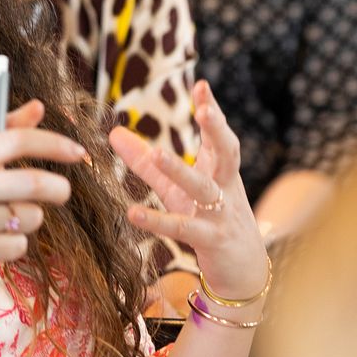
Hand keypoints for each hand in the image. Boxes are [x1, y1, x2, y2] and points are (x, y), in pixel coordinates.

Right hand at [0, 100, 88, 284]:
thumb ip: (3, 131)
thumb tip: (39, 106)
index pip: (17, 140)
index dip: (54, 144)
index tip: (78, 152)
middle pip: (33, 183)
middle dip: (58, 189)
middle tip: (62, 191)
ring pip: (30, 217)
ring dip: (28, 218)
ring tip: (3, 217)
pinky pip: (18, 245)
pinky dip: (13, 243)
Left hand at [111, 81, 267, 303]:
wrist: (244, 270)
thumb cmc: (209, 220)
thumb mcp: (176, 189)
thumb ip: (145, 162)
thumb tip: (112, 133)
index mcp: (219, 170)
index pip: (218, 136)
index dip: (211, 111)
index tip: (202, 86)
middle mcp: (224, 187)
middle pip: (226, 153)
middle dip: (217, 130)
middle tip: (205, 110)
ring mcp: (219, 214)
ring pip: (203, 188)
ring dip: (182, 171)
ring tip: (158, 154)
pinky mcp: (209, 241)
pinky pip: (183, 229)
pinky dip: (158, 222)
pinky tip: (133, 213)